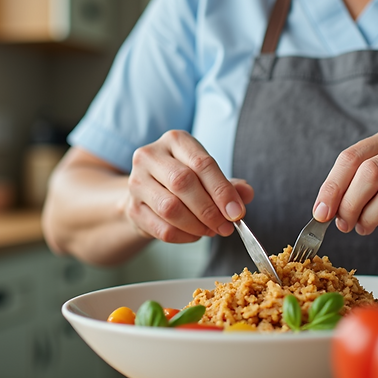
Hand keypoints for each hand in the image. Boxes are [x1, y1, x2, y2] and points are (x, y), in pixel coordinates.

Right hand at [125, 130, 253, 242]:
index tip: (237, 212)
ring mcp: (136, 182)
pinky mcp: (132, 208)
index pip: (201, 163)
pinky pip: (162, 228)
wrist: (148, 194)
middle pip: (183, 183)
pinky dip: (184, 236)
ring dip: (197, 225)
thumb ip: (229, 184)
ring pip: (170, 208)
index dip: (222, 190)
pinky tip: (195, 234)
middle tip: (226, 226)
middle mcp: (150, 155)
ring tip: (211, 230)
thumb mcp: (208, 176)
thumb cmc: (183, 181)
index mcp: (174, 140)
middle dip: (210, 210)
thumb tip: (246, 194)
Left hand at [312, 127, 377, 244]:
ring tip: (364, 227)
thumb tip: (323, 211)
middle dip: (349, 204)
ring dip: (369, 218)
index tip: (321, 212)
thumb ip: (350, 187)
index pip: (352, 157)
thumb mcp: (377, 180)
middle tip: (344, 224)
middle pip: (370, 173)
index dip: (332, 187)